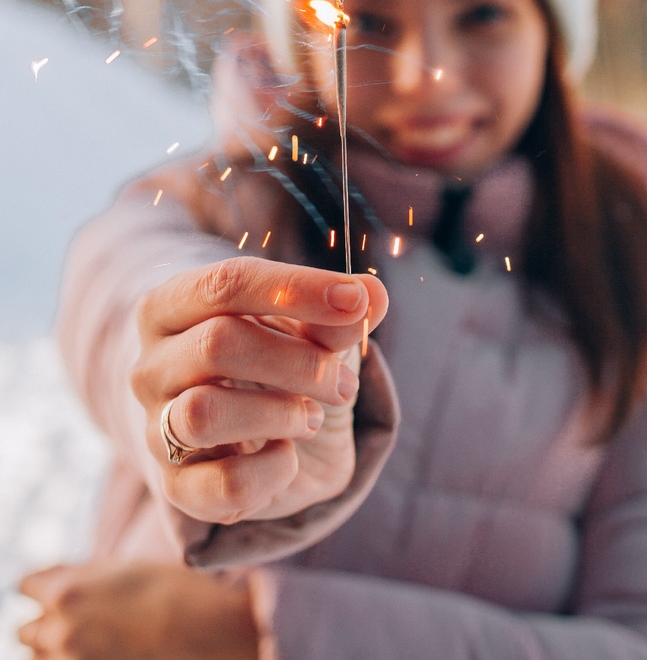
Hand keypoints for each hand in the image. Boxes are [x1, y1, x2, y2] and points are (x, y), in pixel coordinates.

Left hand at [18, 562, 260, 659]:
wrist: (210, 638)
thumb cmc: (173, 594)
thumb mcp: (124, 569)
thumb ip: (78, 575)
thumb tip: (43, 582)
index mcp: (66, 593)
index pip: (27, 586)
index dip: (45, 586)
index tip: (60, 590)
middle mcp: (60, 632)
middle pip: (26, 631)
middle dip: (47, 623)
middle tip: (81, 620)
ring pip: (41, 658)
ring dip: (56, 651)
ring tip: (94, 642)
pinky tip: (107, 653)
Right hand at [131, 256, 388, 523]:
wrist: (266, 438)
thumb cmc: (281, 364)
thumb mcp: (312, 332)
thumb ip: (337, 315)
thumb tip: (372, 294)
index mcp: (173, 305)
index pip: (226, 283)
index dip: (296, 288)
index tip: (355, 300)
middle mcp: (151, 364)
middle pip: (217, 344)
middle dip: (298, 362)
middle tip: (343, 383)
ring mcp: (155, 427)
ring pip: (202, 414)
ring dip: (279, 413)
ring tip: (312, 417)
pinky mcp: (176, 487)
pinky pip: (221, 485)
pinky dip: (270, 473)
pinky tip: (287, 456)